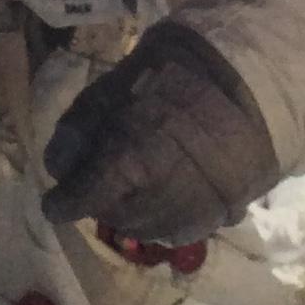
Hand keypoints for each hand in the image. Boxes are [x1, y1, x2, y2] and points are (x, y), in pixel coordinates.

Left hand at [40, 21, 282, 242]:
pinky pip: (178, 229)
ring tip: (134, 188)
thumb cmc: (175, 74)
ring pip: (144, 228)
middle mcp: (155, 198)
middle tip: (100, 183)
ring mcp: (190, 212)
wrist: (249, 80)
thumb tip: (57, 166)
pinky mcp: (218, 217)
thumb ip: (81, 127)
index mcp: (126, 164)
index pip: (80, 200)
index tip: (54, 205)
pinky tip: (165, 195)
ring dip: (130, 212)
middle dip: (99, 203)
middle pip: (111, 215)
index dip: (63, 203)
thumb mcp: (115, 87)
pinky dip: (163, 217)